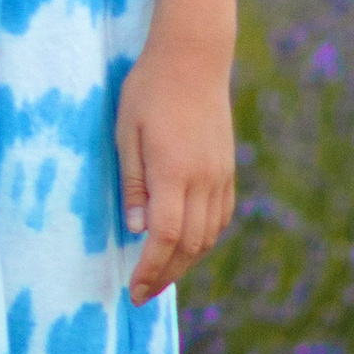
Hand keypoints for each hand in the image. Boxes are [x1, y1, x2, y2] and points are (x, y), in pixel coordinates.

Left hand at [116, 38, 235, 304]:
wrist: (193, 59)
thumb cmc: (148, 91)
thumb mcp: (126, 134)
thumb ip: (134, 184)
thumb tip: (139, 230)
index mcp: (174, 171)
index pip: (165, 237)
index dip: (150, 269)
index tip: (133, 290)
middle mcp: (204, 179)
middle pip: (189, 244)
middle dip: (166, 274)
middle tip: (142, 293)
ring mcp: (220, 175)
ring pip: (208, 235)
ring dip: (185, 261)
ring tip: (160, 275)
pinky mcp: (227, 169)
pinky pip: (221, 217)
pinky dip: (204, 239)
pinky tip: (186, 246)